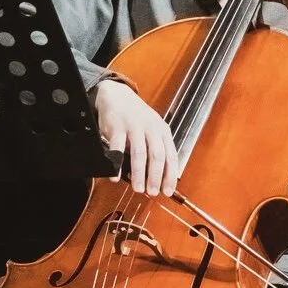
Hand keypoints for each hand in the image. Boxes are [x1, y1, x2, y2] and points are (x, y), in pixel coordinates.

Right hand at [94, 78, 179, 195]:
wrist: (117, 95)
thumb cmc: (136, 116)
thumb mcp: (152, 129)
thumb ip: (155, 149)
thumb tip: (157, 177)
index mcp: (162, 131)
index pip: (170, 156)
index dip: (170, 175)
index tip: (168, 191)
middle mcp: (151, 128)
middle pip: (157, 155)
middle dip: (156, 177)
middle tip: (152, 192)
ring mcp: (134, 127)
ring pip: (139, 153)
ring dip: (139, 174)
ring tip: (138, 188)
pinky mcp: (117, 126)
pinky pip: (117, 148)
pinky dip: (117, 164)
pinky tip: (116, 177)